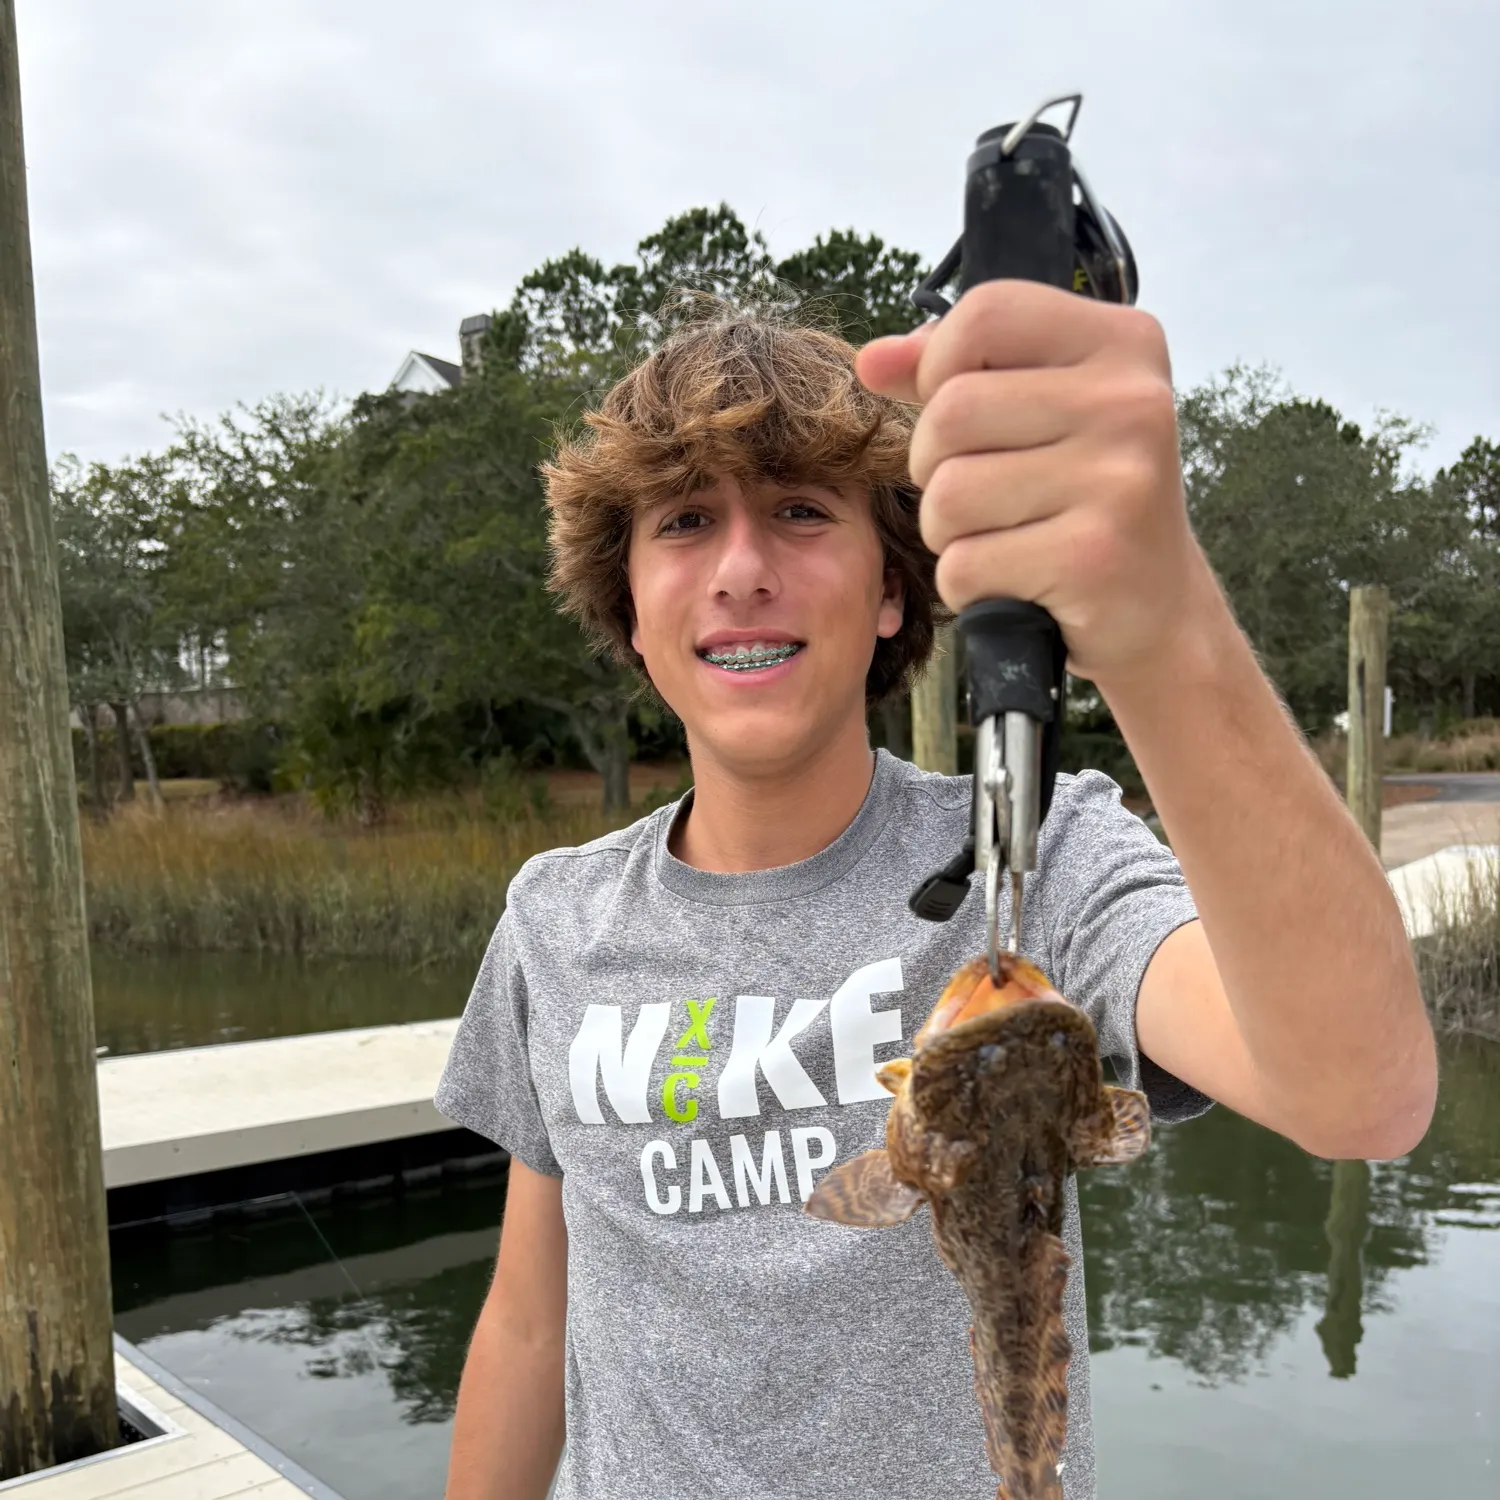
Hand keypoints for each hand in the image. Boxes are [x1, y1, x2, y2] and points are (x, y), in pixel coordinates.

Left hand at [856, 280, 1218, 684]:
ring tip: (1005, 539)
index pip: (986, 314)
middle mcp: (1132, 402)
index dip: (939, 365)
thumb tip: (872, 360)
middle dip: (934, 467)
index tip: (960, 412)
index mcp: (1124, 344)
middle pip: (951, 411)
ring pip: (947, 495)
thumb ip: (954, 375)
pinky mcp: (1093, 558)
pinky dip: (970, 586)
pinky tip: (1019, 583)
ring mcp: (1118, 480)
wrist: (1154, 610)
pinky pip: (963, 566)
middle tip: (982, 496)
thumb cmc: (1081, 502)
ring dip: (950, 534)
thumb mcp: (1038, 415)